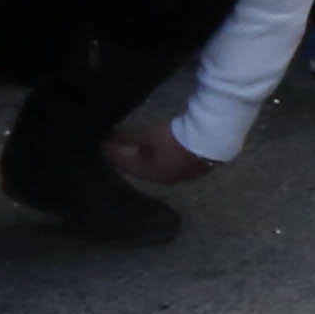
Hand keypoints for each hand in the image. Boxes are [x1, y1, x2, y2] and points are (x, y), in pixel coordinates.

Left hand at [104, 127, 218, 190]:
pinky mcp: (195, 166)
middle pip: (142, 167)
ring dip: (148, 156)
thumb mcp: (149, 134)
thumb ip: (127, 137)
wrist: (212, 138)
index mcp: (151, 175)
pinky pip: (171, 161)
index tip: (102, 144)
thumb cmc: (177, 139)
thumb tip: (106, 138)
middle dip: (130, 157)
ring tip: (140, 145)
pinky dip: (162, 154)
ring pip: (158, 165)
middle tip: (118, 146)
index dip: (113, 154)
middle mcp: (165, 179)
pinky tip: (162, 147)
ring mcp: (182, 174)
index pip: (126, 165)